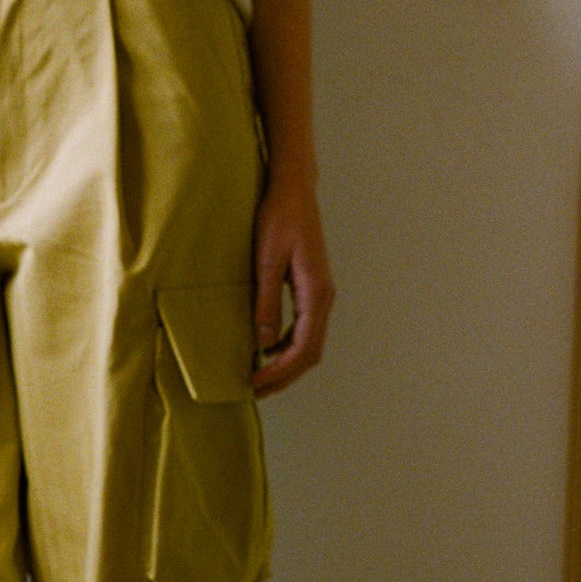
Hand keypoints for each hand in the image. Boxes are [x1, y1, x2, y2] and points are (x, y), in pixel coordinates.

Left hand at [252, 178, 332, 396]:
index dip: (280, 372)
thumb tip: (263, 342)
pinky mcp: (312, 288)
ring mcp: (321, 294)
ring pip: (310, 343)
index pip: (303, 348)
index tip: (255, 383)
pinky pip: (305, 328)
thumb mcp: (266, 261)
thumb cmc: (279, 219)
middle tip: (255, 390)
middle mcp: (324, 298)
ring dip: (287, 363)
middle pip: (310, 353)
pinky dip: (289, 345)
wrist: (293, 191)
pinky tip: (267, 348)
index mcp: (316, 294)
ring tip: (260, 375)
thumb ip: (266, 301)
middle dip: (285, 376)